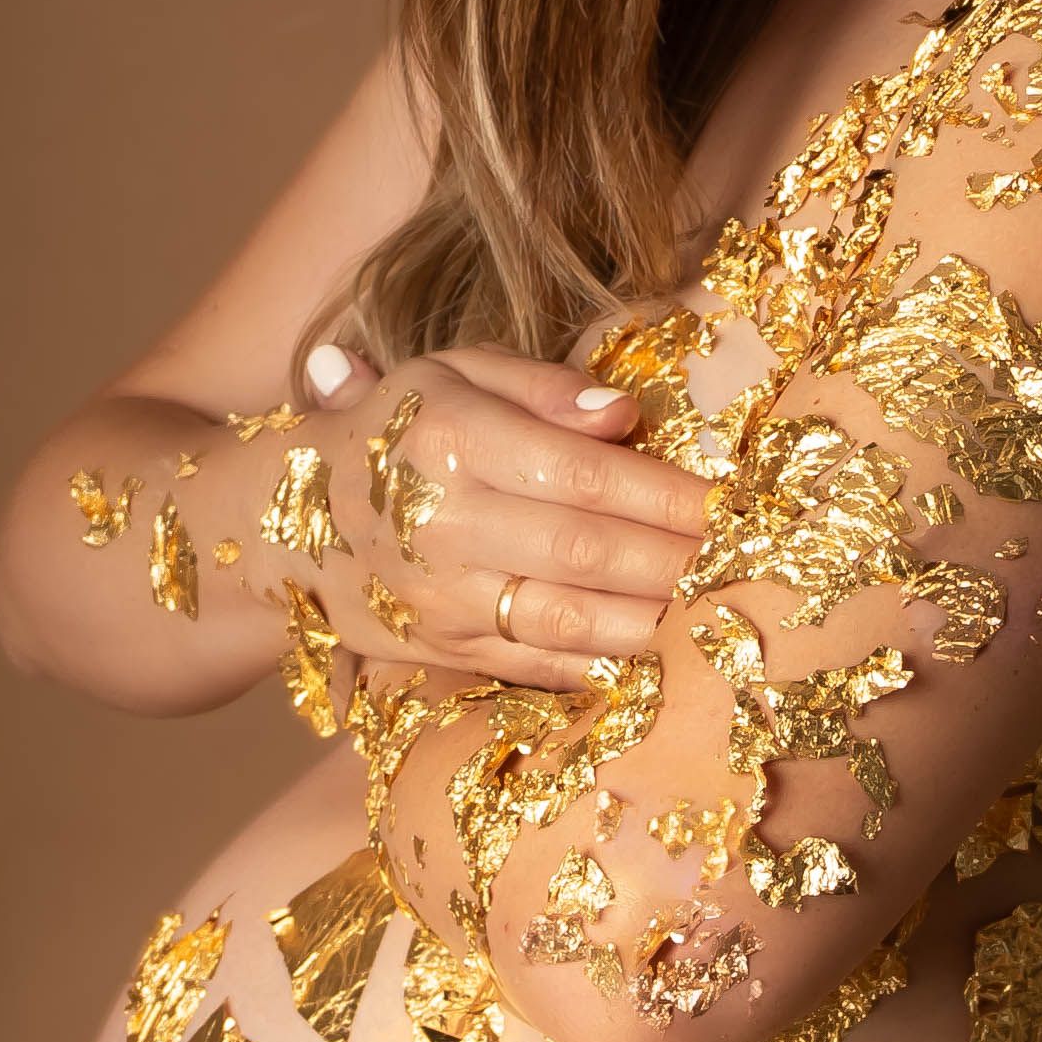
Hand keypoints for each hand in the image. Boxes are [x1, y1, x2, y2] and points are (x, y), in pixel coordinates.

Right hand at [301, 335, 707, 681]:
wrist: (288, 517)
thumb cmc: (398, 428)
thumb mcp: (455, 372)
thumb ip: (542, 387)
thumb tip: (623, 414)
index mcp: (453, 440)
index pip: (585, 476)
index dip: (668, 496)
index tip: (735, 504)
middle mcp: (443, 524)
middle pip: (588, 554)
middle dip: (679, 562)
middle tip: (752, 563)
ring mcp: (439, 598)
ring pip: (569, 623)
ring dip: (656, 623)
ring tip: (723, 612)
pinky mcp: (440, 651)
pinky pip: (536, 668)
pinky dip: (604, 669)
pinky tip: (663, 659)